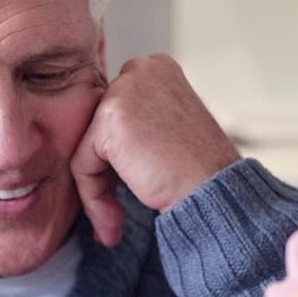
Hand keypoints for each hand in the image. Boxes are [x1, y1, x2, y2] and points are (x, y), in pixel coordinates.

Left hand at [70, 54, 239, 245]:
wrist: (214, 190)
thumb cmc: (201, 171)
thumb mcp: (170, 131)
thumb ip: (138, 127)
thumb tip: (105, 148)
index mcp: (158, 69)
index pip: (116, 114)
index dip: (118, 158)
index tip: (125, 192)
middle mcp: (141, 70)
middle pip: (99, 129)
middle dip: (105, 175)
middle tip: (114, 216)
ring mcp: (124, 90)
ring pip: (88, 149)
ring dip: (98, 193)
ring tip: (113, 227)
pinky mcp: (110, 118)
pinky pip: (83, 164)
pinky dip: (94, 198)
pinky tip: (112, 224)